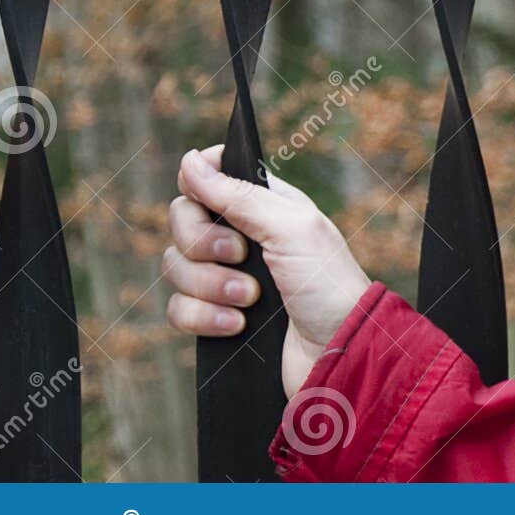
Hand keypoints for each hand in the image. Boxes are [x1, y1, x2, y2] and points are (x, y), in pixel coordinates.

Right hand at [165, 145, 372, 397]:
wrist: (338, 354)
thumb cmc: (328, 286)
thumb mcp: (291, 229)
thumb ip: (239, 195)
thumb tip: (190, 160)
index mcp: (266, 206)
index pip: (210, 176)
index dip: (198, 183)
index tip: (207, 200)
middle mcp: (243, 236)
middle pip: (182, 220)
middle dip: (204, 244)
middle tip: (242, 258)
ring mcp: (227, 277)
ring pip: (175, 266)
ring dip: (209, 285)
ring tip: (250, 299)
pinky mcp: (217, 316)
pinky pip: (178, 307)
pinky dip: (203, 317)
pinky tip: (237, 325)